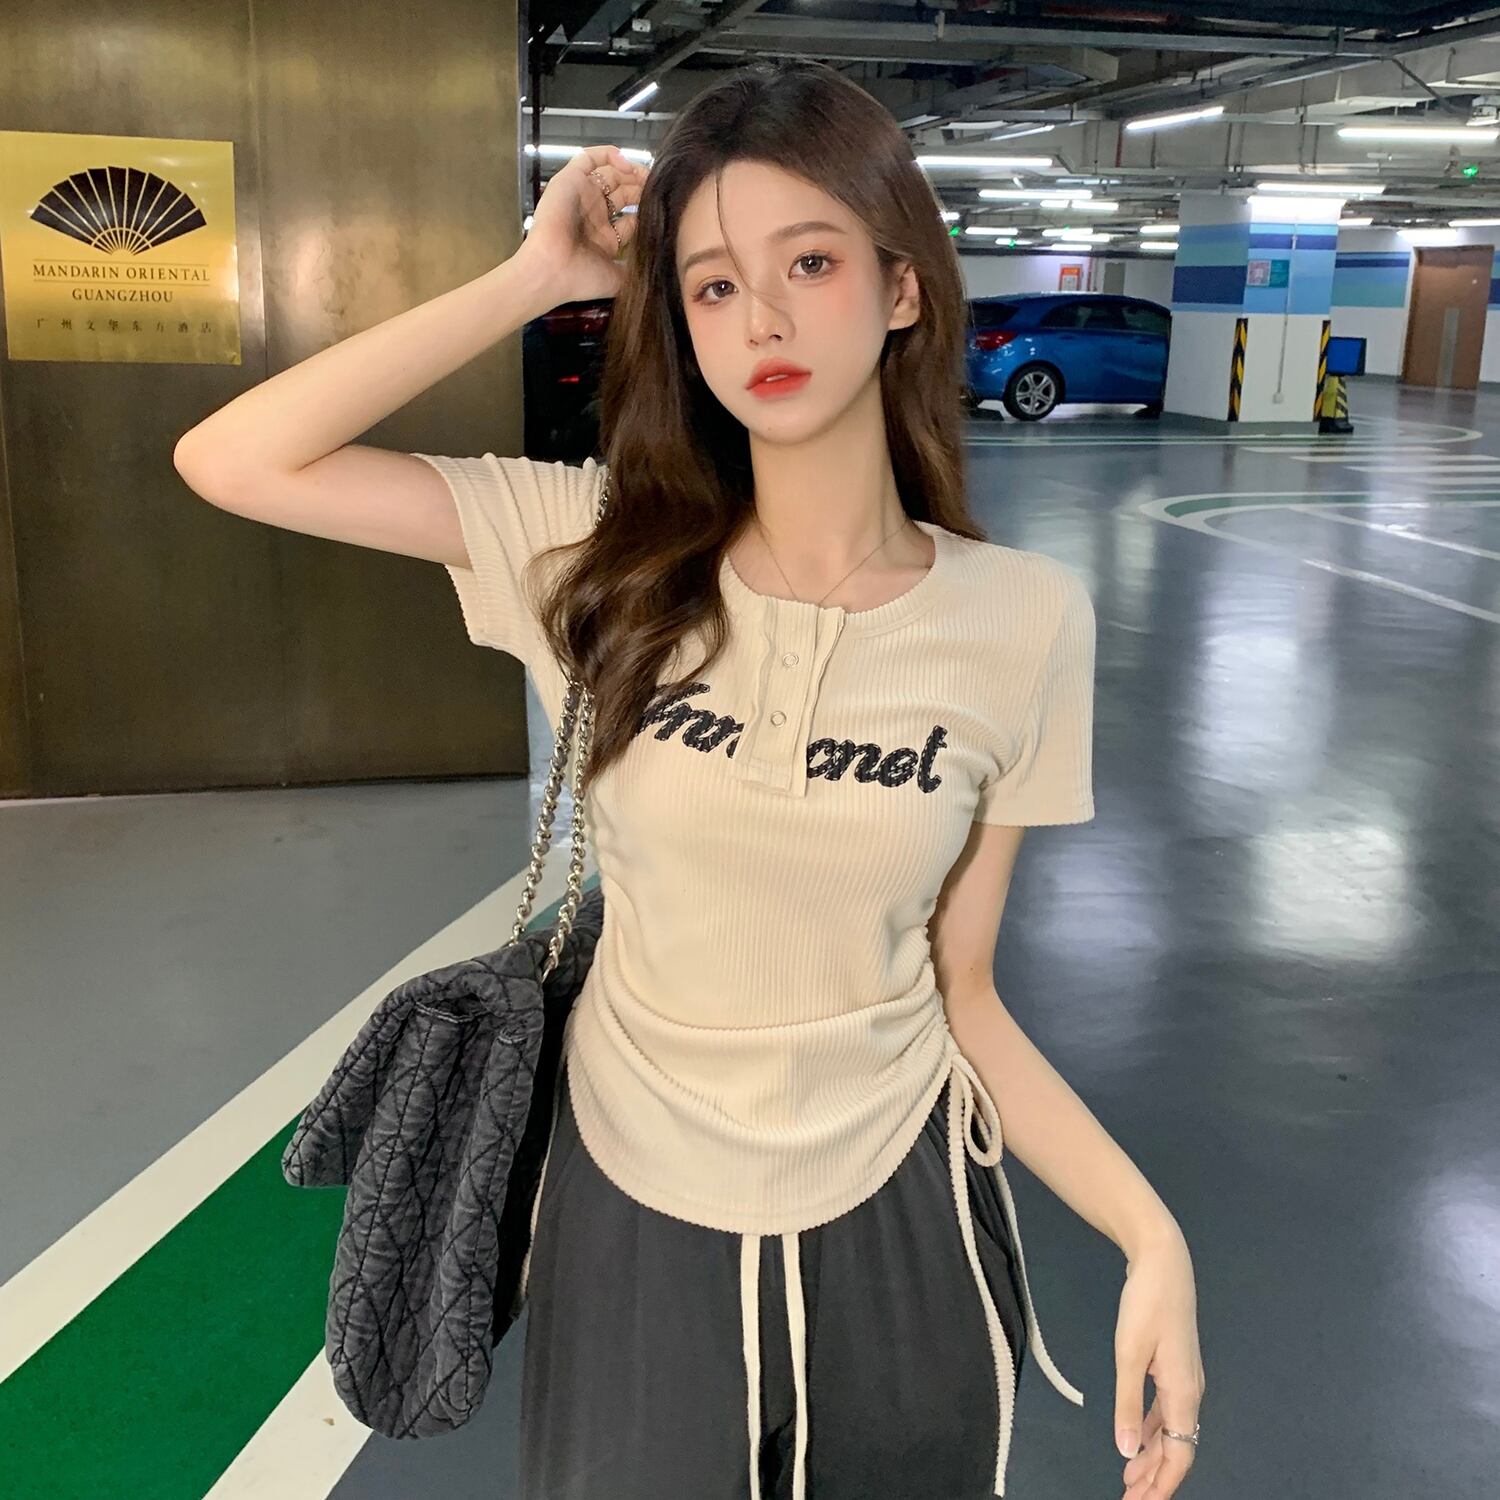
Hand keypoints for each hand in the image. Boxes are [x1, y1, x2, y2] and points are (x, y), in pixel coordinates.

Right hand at [515, 144, 650, 306]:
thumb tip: (655, 264)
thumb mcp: (617, 279)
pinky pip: (589, 158)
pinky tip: (627, 165)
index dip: (647, 212)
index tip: (664, 209)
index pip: (631, 219)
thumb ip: (634, 270)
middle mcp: (594, 215)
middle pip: (623, 193)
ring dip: (631, 172)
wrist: (552, 271)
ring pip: (610, 174)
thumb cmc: (582, 278)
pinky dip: (609, 155)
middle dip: (641, 189)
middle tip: (659, 188)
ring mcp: (582, 196)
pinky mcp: (570, 180)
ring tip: (646, 175)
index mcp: (604, 238)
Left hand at [1113, 1227, 1204, 1499]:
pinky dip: (1151, 1430)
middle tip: (1129, 1497)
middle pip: (1177, 1449)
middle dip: (1155, 1477)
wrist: (1164, 1260)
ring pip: (1171, 1432)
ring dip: (1151, 1456)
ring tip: (1129, 1478)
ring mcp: (1185, 1379)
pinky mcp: (1175, 1367)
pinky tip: (1136, 1438)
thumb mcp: (1129, 1353)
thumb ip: (1128, 1403)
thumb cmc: (1147, 1303)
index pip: (1179, 1455)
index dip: (1161, 1484)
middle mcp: (1190, 1392)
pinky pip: (1166, 1411)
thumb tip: (1126, 1451)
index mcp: (1184, 1394)